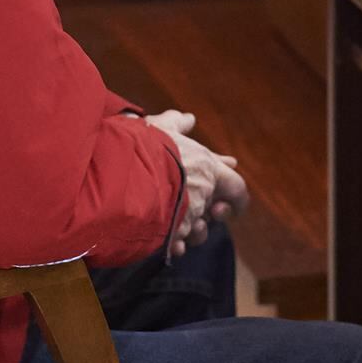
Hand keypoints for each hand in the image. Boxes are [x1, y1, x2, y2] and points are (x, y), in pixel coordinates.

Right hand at [144, 110, 242, 256]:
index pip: (236, 186)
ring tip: (181, 224)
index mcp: (206, 166)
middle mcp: (203, 191)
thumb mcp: (160, 127)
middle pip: (216, 211)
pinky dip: (175, 244)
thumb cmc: (145, 144)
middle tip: (198, 208)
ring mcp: (189, 213)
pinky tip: (169, 241)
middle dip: (208, 213)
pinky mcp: (172, 231)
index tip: (230, 202)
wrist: (126, 168)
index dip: (235, 196)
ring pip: (198, 230)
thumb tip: (189, 118)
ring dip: (192, 229)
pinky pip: (179, 243)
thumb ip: (176, 123)